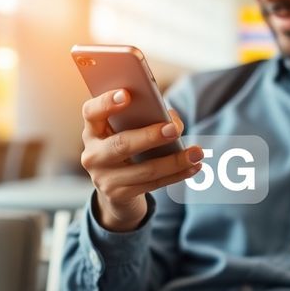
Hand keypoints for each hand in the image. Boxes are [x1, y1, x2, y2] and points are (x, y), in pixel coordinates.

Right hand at [80, 89, 203, 231]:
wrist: (115, 188)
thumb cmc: (126, 147)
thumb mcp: (126, 131)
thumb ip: (142, 119)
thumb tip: (172, 120)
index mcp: (93, 130)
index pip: (91, 112)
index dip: (106, 103)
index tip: (127, 94)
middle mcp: (93, 155)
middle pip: (121, 144)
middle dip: (150, 136)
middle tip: (175, 129)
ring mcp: (104, 178)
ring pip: (144, 170)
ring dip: (175, 161)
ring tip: (197, 152)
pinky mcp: (119, 196)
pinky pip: (153, 184)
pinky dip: (177, 174)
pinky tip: (194, 167)